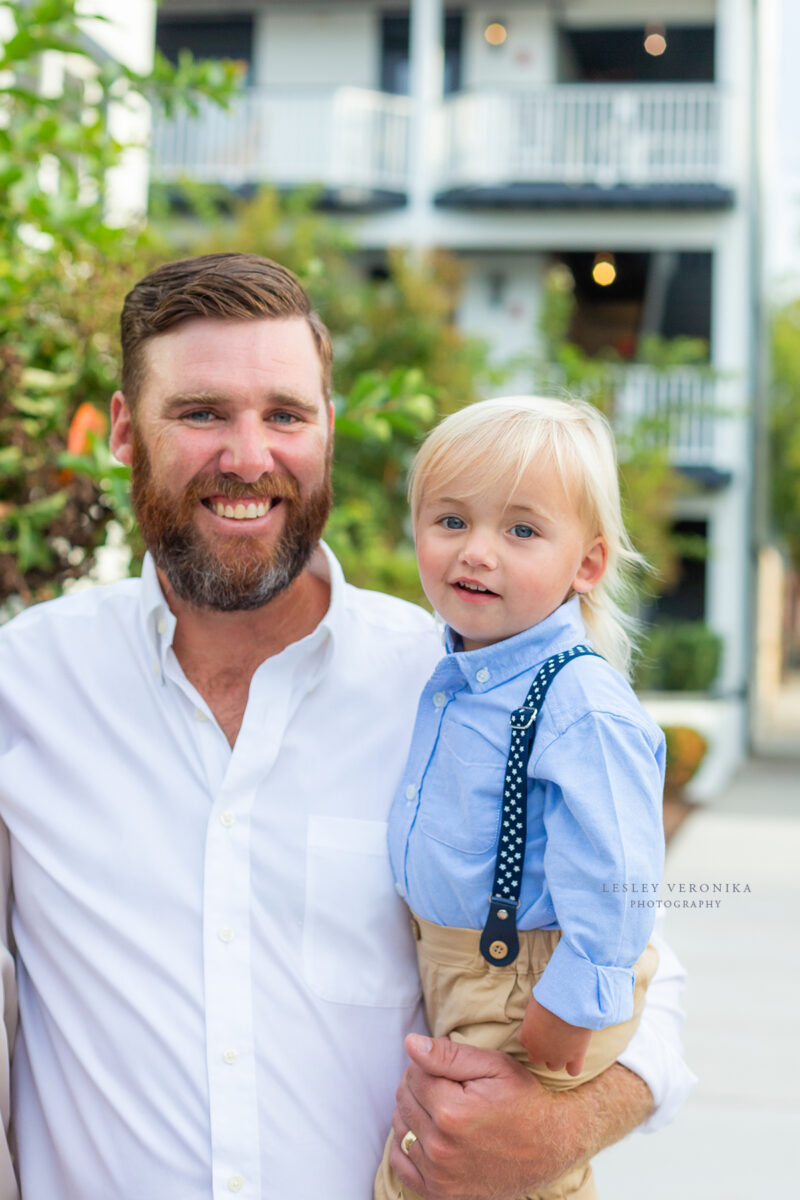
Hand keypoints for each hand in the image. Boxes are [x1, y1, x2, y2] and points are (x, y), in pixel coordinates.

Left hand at [388, 1033, 587, 1199]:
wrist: (552, 1146)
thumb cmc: (524, 1100)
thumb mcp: (495, 1066)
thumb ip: (448, 1055)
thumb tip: (410, 1044)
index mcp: (452, 1112)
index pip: (414, 1074)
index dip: (428, 1064)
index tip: (448, 1068)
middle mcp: (441, 1147)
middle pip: (404, 1100)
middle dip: (420, 1084)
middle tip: (446, 1084)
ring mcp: (439, 1174)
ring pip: (401, 1128)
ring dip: (414, 1112)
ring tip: (441, 1106)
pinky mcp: (440, 1193)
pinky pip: (401, 1165)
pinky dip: (406, 1145)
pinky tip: (428, 1132)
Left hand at [519, 996, 591, 1076]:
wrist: (567, 1002)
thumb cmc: (548, 998)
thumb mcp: (533, 1006)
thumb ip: (533, 1017)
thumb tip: (537, 1016)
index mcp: (526, 1037)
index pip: (524, 1041)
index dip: (532, 1035)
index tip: (539, 1026)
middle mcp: (539, 1052)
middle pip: (536, 1058)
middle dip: (542, 1050)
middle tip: (551, 1036)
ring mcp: (558, 1057)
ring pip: (554, 1066)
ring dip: (557, 1058)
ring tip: (564, 1044)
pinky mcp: (575, 1057)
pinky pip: (573, 1071)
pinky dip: (574, 1065)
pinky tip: (576, 1054)